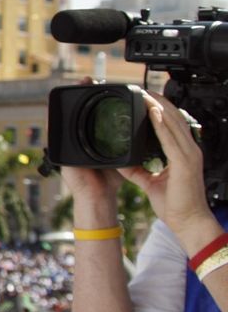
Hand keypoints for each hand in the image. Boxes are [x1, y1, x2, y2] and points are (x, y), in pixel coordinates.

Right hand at [59, 79, 123, 223]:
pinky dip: (55, 117)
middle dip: (82, 94)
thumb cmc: (110, 180)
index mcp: (95, 138)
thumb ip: (132, 142)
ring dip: (69, 101)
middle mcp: (79, 138)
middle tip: (88, 80)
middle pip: (78, 111)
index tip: (103, 84)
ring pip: (65, 117)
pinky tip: (58, 105)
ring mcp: (68, 143)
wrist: (99, 197)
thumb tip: (146, 126)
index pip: (94, 112)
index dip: (96, 97)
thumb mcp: (123, 154)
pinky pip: (55, 130)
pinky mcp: (59, 150)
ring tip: (76, 87)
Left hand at [117, 92, 220, 253]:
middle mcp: (189, 150)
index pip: (173, 126)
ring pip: (173, 123)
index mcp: (183, 154)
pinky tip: (152, 112)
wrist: (189, 222)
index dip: (160, 110)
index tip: (146, 99)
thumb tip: (122, 162)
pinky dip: (161, 123)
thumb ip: (138, 170)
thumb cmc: (176, 205)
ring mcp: (189, 154)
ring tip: (145, 93)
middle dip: (159, 102)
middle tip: (143, 89)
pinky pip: (170, 137)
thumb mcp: (151, 183)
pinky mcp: (184, 162)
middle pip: (174, 119)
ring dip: (158, 106)